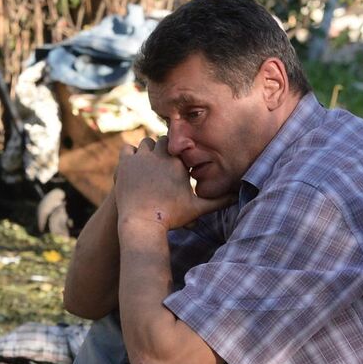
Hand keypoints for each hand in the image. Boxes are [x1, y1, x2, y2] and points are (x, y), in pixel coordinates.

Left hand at [114, 137, 229, 232]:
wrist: (142, 222)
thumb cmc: (172, 217)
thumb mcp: (198, 209)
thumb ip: (218, 202)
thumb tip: (237, 198)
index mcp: (178, 162)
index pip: (180, 145)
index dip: (178, 151)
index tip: (177, 159)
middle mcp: (161, 155)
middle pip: (163, 140)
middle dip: (165, 149)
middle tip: (163, 161)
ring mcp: (141, 158)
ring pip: (146, 143)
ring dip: (148, 150)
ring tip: (150, 163)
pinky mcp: (125, 163)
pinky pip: (127, 148)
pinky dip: (131, 154)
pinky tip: (134, 165)